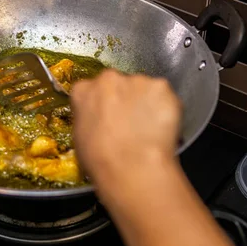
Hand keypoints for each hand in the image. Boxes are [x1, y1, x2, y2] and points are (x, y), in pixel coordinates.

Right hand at [70, 69, 181, 187]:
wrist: (131, 167)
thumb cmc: (101, 160)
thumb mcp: (81, 138)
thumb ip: (91, 118)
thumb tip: (102, 121)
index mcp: (83, 90)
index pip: (93, 90)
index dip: (104, 105)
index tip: (109, 117)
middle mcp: (109, 78)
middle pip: (120, 84)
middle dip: (126, 99)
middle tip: (131, 124)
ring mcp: (137, 80)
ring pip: (144, 89)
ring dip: (147, 104)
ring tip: (149, 130)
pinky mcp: (161, 87)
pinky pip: (165, 97)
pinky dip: (166, 110)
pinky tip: (162, 129)